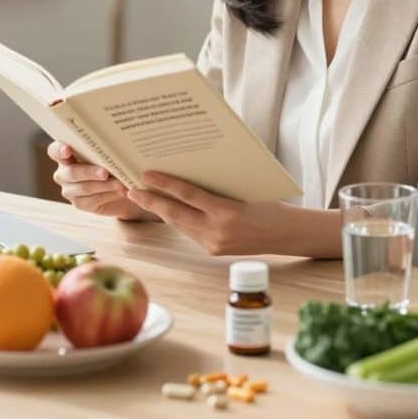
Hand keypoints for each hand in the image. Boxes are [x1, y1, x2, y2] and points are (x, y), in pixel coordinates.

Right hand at [47, 142, 158, 220]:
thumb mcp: (109, 151)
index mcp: (66, 154)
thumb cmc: (113, 161)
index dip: (59, 150)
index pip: (54, 151)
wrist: (122, 185)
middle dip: (89, 172)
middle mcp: (64, 172)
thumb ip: (106, 147)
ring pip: (84, 188)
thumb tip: (117, 142)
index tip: (68, 150)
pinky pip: (92, 200)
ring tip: (120, 183)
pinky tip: (120, 191)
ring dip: (104, 185)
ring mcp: (70, 190)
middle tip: (105, 173)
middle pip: (71, 172)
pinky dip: (108, 195)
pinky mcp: (79, 203)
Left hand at [127, 171, 306, 255]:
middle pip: (176, 213)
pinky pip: (189, 231)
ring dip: (160, 210)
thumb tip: (187, 168)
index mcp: (228, 212)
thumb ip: (216, 185)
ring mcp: (214, 244)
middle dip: (151, 200)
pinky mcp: (213, 250)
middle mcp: (218, 231)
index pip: (188, 195)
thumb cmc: (268, 202)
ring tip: (142, 197)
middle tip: (131, 188)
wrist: (286, 233)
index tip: (145, 175)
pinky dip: (176, 218)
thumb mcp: (244, 188)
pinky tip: (165, 208)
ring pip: (179, 224)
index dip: (165, 184)